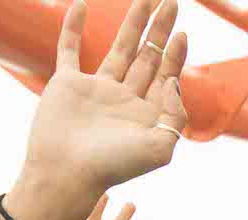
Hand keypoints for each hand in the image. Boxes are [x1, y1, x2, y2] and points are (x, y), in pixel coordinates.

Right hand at [24, 0, 188, 197]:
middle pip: (148, 57)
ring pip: (119, 49)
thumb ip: (175, 115)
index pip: (166, 76)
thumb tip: (172, 80)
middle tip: (171, 2)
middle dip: (160, 30)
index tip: (182, 33)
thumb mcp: (158, 148)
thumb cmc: (111, 168)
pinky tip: (81, 5)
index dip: (176, 54)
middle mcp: (123, 100)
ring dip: (132, 23)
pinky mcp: (67, 85)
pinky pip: (70, 50)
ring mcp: (95, 91)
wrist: (66, 174)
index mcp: (145, 115)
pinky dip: (72, 28)